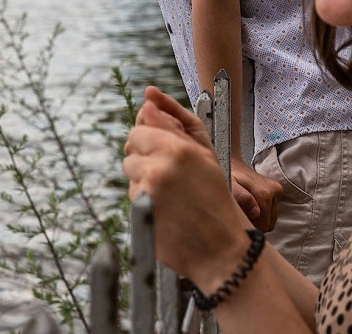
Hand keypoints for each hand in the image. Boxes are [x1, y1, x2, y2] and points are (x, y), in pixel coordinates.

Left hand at [123, 87, 251, 283]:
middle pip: (129, 151)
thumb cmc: (217, 200)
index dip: (147, 140)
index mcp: (178, 149)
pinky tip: (166, 210)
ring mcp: (147, 192)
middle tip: (168, 175)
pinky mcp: (140, 213)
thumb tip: (147, 101)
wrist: (222, 249)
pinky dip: (144, 201)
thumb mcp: (204, 156)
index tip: (159, 151)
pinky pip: (132, 196)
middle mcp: (159, 167)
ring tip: (171, 194)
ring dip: (142, 180)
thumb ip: (173, 125)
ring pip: (129, 174)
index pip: (138, 130)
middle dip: (143, 158)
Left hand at [231, 159, 281, 231]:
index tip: (239, 217)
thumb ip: (241, 197)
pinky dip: (263, 213)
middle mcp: (274, 191)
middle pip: (268, 224)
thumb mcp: (229, 186)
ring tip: (246, 208)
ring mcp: (277, 190)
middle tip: (242, 213)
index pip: (262, 225)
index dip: (249, 225)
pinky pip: (272, 214)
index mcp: (264, 193)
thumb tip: (256, 212)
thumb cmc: (228, 178)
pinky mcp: (278, 191)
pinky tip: (252, 205)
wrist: (233, 165)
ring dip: (259, 219)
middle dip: (255, 223)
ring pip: (271, 220)